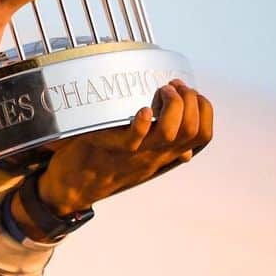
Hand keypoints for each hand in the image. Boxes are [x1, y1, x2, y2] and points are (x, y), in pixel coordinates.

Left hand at [34, 79, 213, 216]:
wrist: (71, 189)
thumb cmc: (105, 168)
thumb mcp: (141, 163)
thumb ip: (163, 155)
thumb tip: (188, 153)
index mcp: (165, 155)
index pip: (203, 135)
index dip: (204, 109)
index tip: (190, 93)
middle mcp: (156, 155)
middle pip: (191, 130)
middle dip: (190, 100)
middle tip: (173, 86)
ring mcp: (136, 153)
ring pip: (170, 132)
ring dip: (171, 105)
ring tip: (160, 91)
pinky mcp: (111, 148)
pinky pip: (133, 139)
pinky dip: (141, 122)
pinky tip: (141, 110)